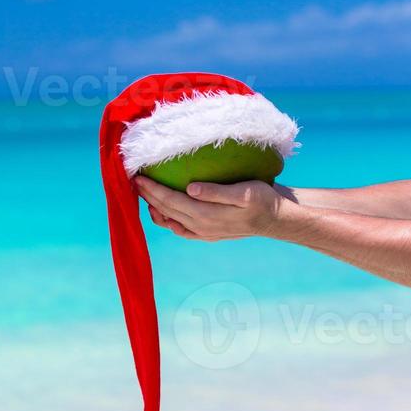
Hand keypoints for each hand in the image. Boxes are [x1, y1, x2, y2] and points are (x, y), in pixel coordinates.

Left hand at [134, 175, 284, 240]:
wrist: (276, 219)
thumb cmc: (263, 200)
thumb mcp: (244, 192)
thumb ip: (216, 192)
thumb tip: (190, 188)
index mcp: (206, 215)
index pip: (171, 200)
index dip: (153, 189)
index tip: (139, 176)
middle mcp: (200, 226)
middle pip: (166, 210)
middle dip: (149, 195)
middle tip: (134, 179)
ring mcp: (203, 232)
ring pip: (170, 220)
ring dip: (155, 207)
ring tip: (144, 193)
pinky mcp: (207, 234)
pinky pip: (180, 229)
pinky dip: (168, 221)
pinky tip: (162, 213)